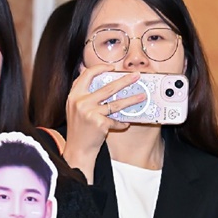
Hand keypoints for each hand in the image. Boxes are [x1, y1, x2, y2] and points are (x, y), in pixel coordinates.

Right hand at [61, 65, 139, 179]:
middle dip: (125, 80)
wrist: (77, 149)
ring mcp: (90, 112)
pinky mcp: (99, 123)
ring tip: (142, 96)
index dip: (100, 68)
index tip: (112, 68)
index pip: (87, 75)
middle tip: (136, 76)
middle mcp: (81, 102)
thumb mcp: (75, 108)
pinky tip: (125, 123)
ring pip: (116, 103)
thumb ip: (83, 94)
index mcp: (74, 95)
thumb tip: (99, 80)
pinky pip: (116, 120)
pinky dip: (122, 122)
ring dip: (132, 99)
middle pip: (108, 87)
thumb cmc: (79, 129)